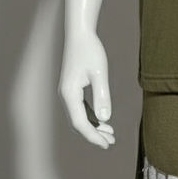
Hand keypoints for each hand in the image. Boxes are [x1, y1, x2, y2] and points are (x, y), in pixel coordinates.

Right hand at [59, 28, 116, 148]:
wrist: (80, 34)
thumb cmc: (90, 50)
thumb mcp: (99, 72)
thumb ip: (102, 95)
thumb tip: (105, 119)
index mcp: (69, 94)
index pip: (80, 123)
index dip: (93, 136)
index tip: (107, 144)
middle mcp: (66, 95)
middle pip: (78, 122)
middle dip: (94, 134)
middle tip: (112, 142)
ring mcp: (68, 92)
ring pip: (79, 116)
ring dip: (94, 126)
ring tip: (110, 134)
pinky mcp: (73, 88)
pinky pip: (81, 108)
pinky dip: (91, 116)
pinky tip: (103, 120)